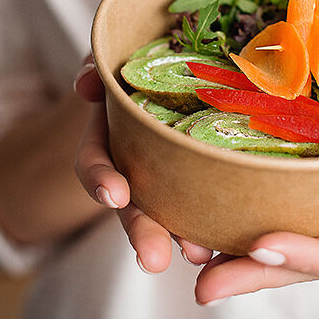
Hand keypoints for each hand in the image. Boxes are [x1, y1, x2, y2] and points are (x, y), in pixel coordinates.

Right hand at [73, 55, 214, 270]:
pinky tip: (231, 241)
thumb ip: (98, 66)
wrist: (182, 71)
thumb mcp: (113, 59)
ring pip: (170, 213)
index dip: (100, 179)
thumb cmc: (138, 64)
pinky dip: (214, 222)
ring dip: (182, 237)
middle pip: (133, 205)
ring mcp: (168, 178)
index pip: (94, 163)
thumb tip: (87, 83)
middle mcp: (135, 167)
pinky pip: (206, 205)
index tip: (115, 195)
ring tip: (200, 257)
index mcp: (109, 138)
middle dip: (142, 232)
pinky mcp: (204, 180)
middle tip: (154, 259)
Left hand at [192, 87, 318, 305]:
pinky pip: (302, 231)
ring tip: (198, 263)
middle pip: (317, 267)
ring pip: (302, 258)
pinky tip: (219, 232)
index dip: (309, 256)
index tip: (261, 244)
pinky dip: (260, 237)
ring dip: (250, 265)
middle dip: (259, 276)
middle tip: (204, 282)